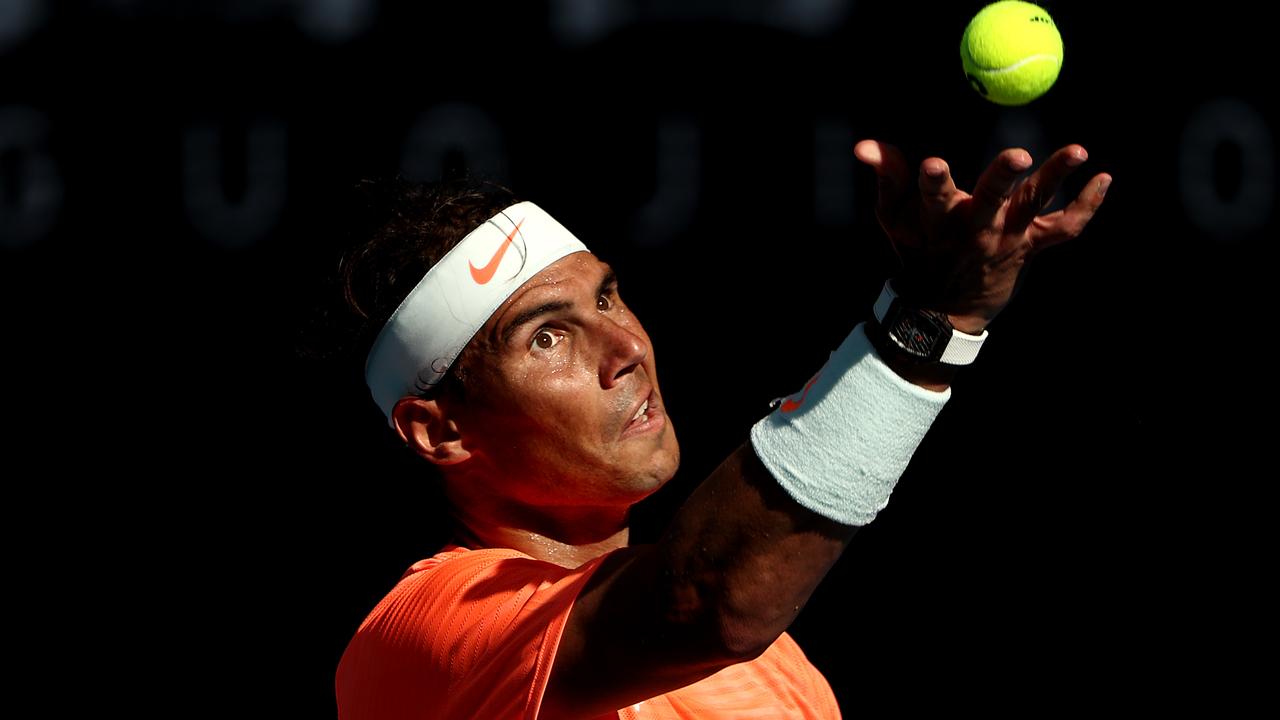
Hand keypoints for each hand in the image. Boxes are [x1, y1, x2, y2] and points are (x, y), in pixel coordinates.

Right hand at [854, 139, 1111, 333]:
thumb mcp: (895, 217)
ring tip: (1080, 150)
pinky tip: (1105, 178)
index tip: (930, 164)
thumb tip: (862, 146)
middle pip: (990, 199)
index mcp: (938, 219)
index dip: (932, 183)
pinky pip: (1065, 228)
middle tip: (1018, 155)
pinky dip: (1088, 204)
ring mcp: (1006, 238)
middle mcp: (975, 228)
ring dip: (1056, 176)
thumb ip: (887, 175)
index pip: (933, 197)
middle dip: (1001, 178)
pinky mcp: (1030, 246)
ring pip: (1034, 206)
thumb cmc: (916, 250)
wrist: (943, 310)